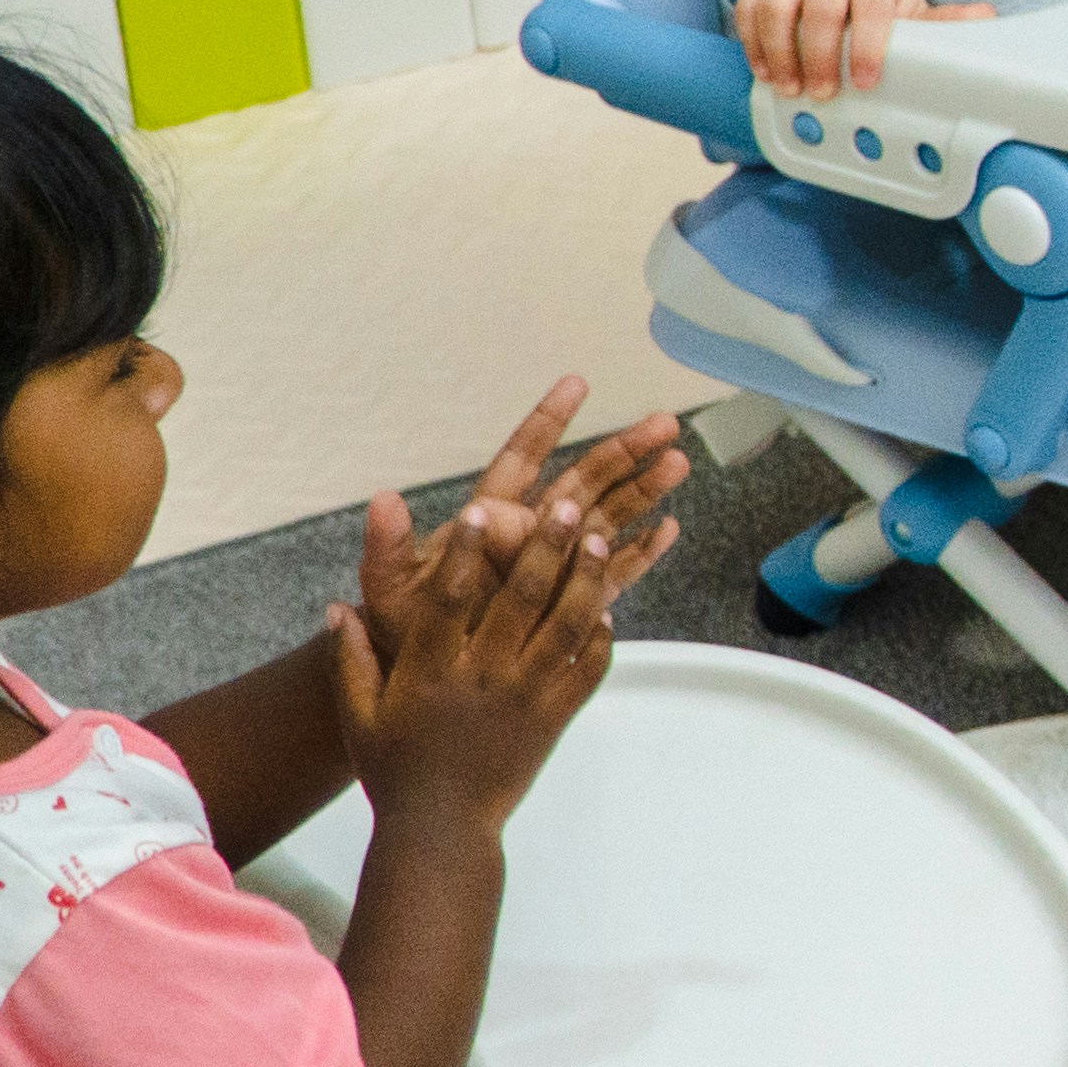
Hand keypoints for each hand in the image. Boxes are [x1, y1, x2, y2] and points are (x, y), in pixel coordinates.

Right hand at [333, 390, 688, 832]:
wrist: (440, 831)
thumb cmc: (395, 772)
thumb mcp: (360, 716)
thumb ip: (350, 660)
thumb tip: (338, 606)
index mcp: (430, 672)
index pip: (449, 600)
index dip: (466, 553)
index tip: (481, 512)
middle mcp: (481, 678)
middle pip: (518, 601)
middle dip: (543, 548)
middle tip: (563, 506)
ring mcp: (523, 699)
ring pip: (561, 629)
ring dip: (582, 581)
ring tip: (595, 541)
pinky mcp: (552, 722)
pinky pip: (584, 674)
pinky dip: (599, 640)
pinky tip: (607, 608)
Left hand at [347, 379, 689, 651]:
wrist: (419, 682)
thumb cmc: (402, 631)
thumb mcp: (388, 587)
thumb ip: (391, 548)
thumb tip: (390, 500)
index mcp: (488, 520)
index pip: (523, 459)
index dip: (549, 421)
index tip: (578, 384)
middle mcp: (528, 535)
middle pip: (583, 480)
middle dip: (623, 450)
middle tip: (664, 422)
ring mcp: (554, 568)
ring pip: (608, 518)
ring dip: (643, 490)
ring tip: (679, 461)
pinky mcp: (572, 606)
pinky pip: (614, 573)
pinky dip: (642, 552)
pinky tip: (668, 530)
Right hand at [733, 0, 986, 98]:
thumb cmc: (877, 4)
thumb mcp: (909, 12)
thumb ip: (940, 22)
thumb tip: (986, 17)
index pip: (873, 8)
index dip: (868, 45)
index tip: (864, 82)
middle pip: (821, 7)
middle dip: (818, 54)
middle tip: (822, 93)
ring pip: (777, 6)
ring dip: (779, 51)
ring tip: (788, 90)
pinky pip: (748, 10)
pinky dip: (750, 41)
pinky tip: (764, 72)